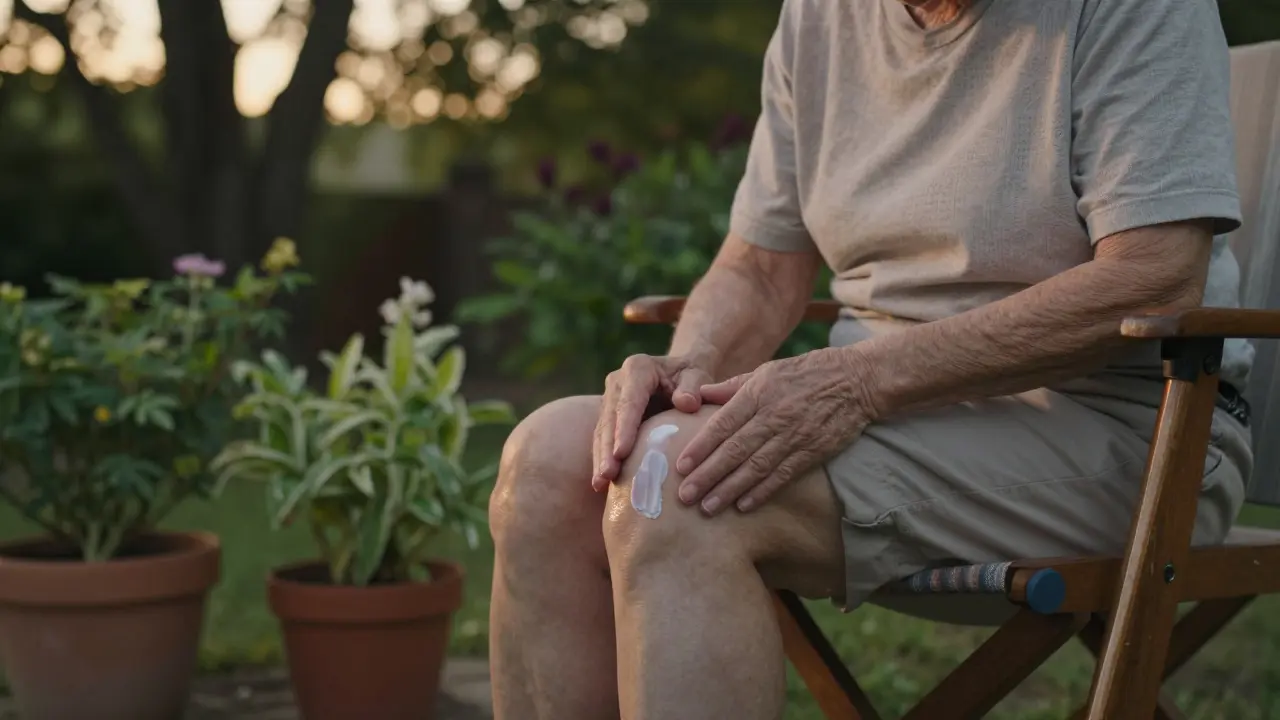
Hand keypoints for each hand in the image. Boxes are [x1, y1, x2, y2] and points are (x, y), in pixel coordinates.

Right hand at [592, 354, 714, 491]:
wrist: (681, 373)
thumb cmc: (691, 376)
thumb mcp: (697, 375)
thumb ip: (693, 387)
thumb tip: (687, 404)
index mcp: (638, 369)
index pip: (630, 402)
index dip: (624, 428)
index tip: (622, 453)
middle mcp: (618, 382)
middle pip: (610, 418)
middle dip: (607, 448)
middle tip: (607, 475)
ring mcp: (610, 399)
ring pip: (602, 431)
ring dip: (601, 457)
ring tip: (600, 483)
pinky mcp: (610, 416)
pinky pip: (604, 439)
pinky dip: (602, 459)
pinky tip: (601, 482)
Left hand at [674, 348, 874, 514]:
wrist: (856, 380)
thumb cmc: (806, 373)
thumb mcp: (766, 371)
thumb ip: (731, 387)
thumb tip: (698, 395)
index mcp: (758, 394)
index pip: (723, 424)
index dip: (700, 447)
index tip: (680, 466)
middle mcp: (773, 416)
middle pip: (735, 450)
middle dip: (708, 475)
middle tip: (684, 497)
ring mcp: (794, 436)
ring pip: (756, 467)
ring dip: (730, 489)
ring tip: (708, 507)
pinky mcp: (812, 452)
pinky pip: (783, 475)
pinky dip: (763, 492)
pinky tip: (744, 506)